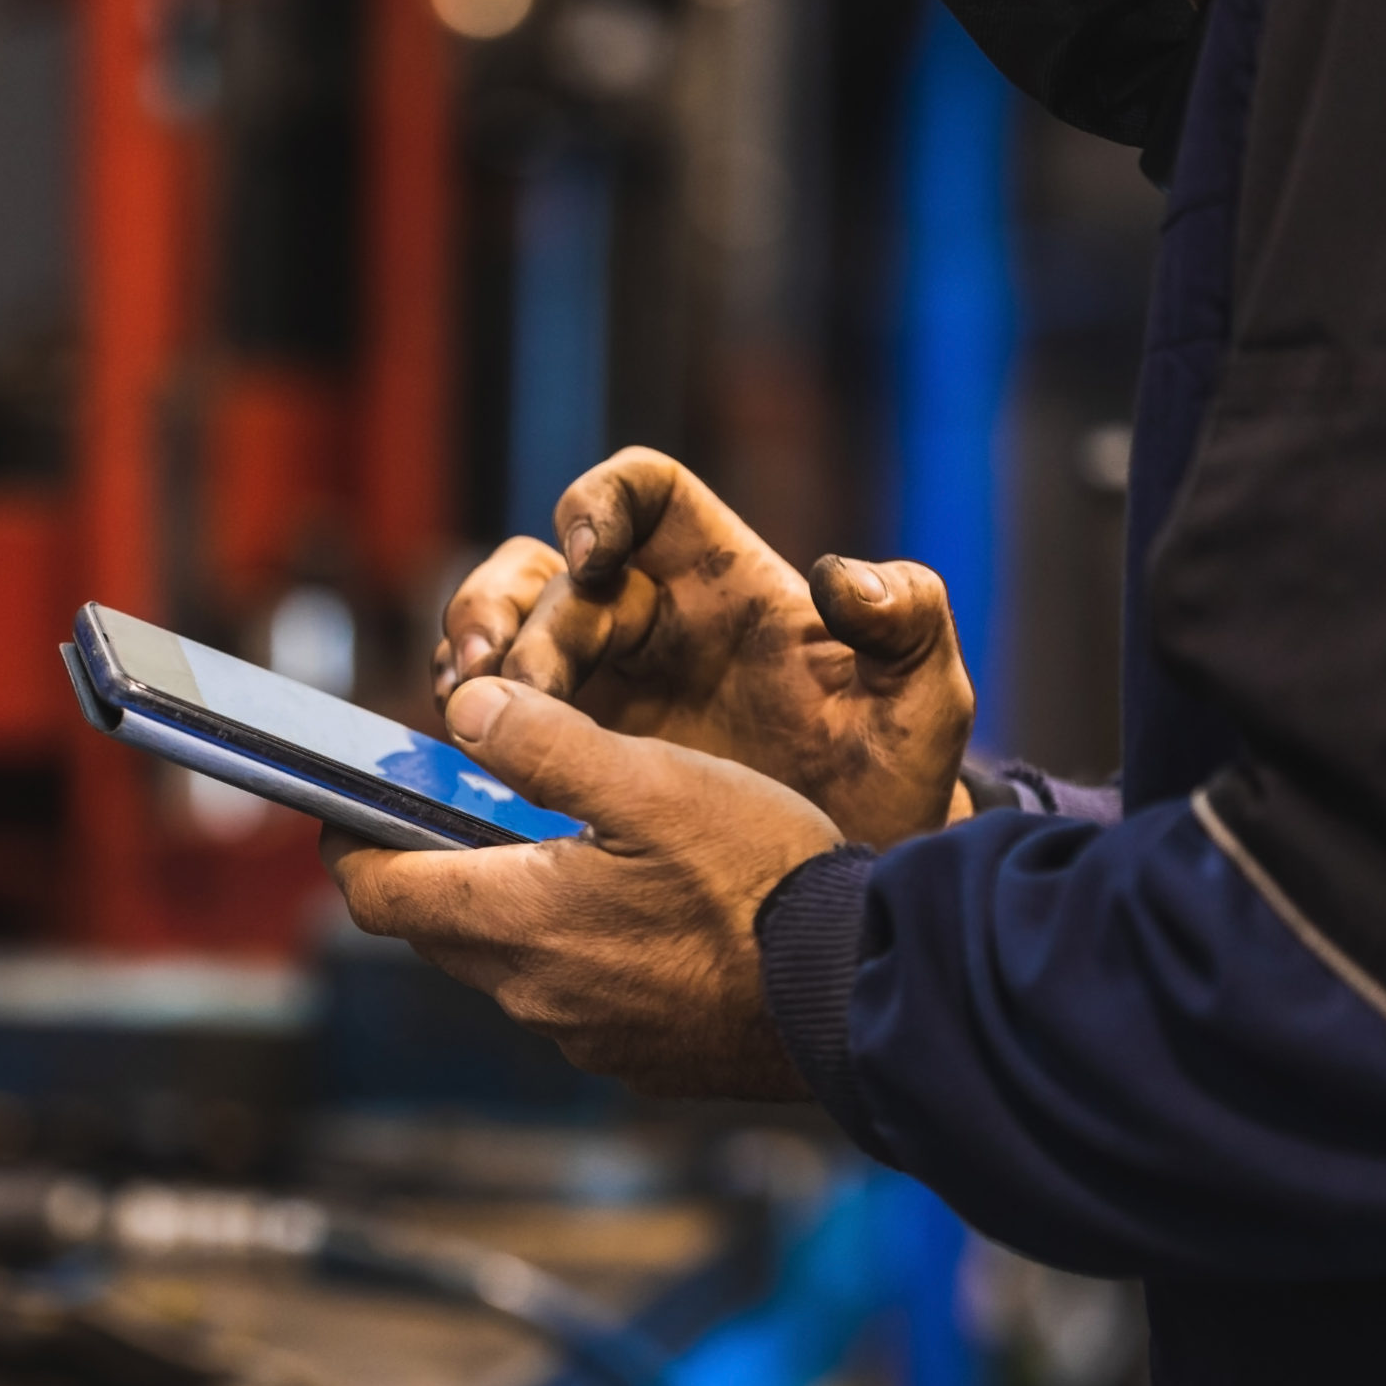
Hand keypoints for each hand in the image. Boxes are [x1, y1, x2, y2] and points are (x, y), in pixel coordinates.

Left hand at [324, 676, 842, 1098]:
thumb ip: (546, 744)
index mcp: (517, 920)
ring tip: (563, 849)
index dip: (350, 847)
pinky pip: (574, 998)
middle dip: (431, 869)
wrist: (857, 995)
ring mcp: (585, 1035)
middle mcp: (533, 993)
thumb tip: (463, 708)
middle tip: (460, 808)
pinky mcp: (638, 1058)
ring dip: (510, 910)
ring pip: (507, 964)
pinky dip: (576, 952)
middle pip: (436, 928)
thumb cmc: (762, 880)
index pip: (377, 895)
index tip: (350, 810)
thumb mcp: (653, 783)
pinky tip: (637, 913)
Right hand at [434, 447, 971, 848]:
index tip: (592, 560)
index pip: (645, 495)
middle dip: (509, 609)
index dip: (602, 502)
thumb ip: (912, 624)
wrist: (853, 890)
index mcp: (724, 582)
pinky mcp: (572, 752)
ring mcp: (604, 686)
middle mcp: (652, 619)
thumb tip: (845, 577)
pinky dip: (469, 718)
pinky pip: (498, 714)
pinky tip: (466, 752)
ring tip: (461, 703)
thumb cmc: (894, 784)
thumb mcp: (924, 705)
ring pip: (505, 629)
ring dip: (469, 649)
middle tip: (492, 674)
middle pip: (548, 571)